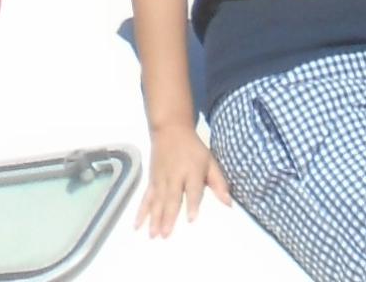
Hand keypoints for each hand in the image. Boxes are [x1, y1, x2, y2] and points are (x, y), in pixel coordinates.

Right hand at [136, 123, 231, 238]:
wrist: (170, 130)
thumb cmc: (194, 149)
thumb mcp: (210, 161)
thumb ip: (219, 182)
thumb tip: (229, 204)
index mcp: (192, 171)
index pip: (193, 189)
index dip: (192, 203)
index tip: (191, 219)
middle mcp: (175, 175)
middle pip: (171, 197)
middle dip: (168, 216)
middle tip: (166, 234)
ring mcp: (160, 178)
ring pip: (157, 200)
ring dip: (154, 218)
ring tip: (153, 234)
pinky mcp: (151, 180)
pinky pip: (146, 197)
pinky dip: (141, 211)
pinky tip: (137, 224)